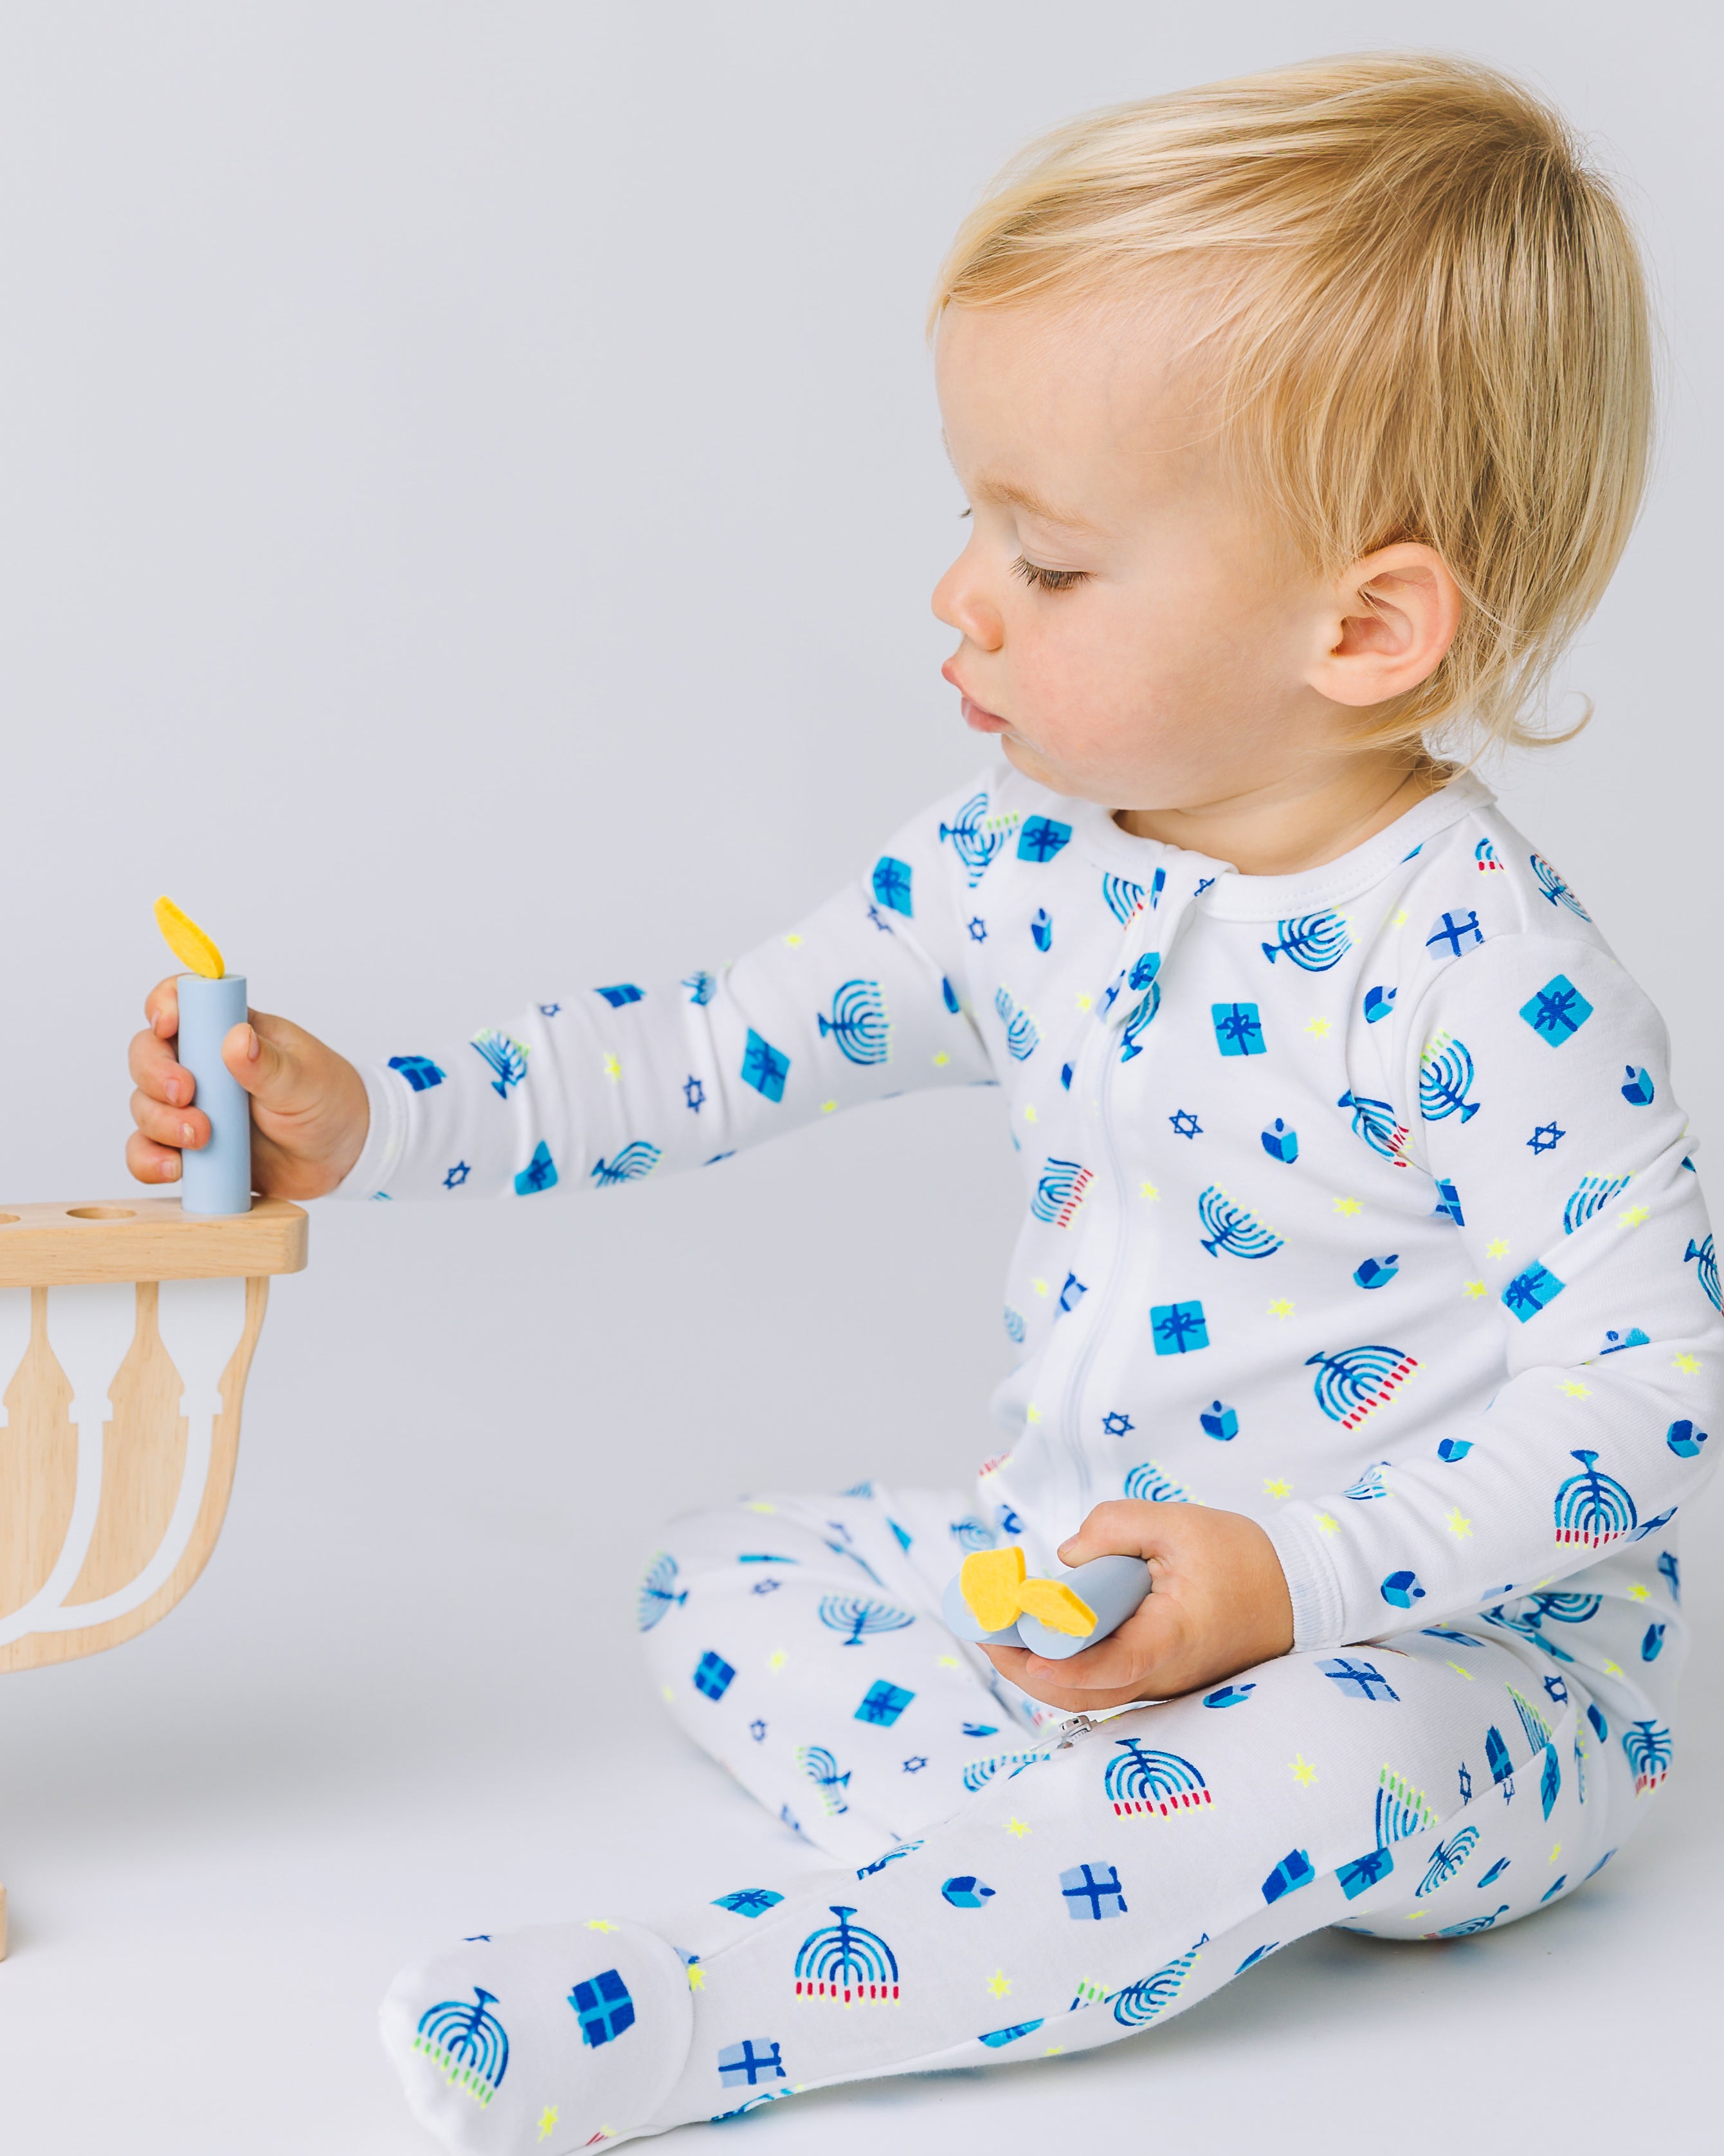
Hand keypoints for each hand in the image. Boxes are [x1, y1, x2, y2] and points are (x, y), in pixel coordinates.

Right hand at [127, 976, 370, 1199]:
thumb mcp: (307, 1081)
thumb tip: (237, 1039)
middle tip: (187, 1095)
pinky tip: (174, 1169)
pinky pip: (149, 1151)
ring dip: (159, 1122)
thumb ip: (270, 1064)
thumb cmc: (329, 1102)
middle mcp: (203, 1064)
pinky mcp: (189, 1148)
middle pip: (148, 1053)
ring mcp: (193, 1106)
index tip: (168, 1026)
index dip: (164, 1005)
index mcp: (231, 1029)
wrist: (342, 1157)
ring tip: (200, 1138)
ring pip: (144, 1104)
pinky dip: (150, 1160)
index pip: (182, 1000)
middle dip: (155, 1073)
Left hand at [979, 1499, 1293, 1711]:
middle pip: (1083, 1693)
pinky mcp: (1158, 1680)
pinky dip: (1062, 1668)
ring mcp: (1160, 1684)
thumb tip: (1067, 1556)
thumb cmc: (1240, 1558)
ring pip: (1088, 1695)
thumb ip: (1117, 1527)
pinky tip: (1036, 1635)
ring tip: (997, 1630)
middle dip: (1024, 1668)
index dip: (1058, 1664)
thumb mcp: (1179, 1524)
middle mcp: (1162, 1675)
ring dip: (1037, 1671)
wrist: (1296, 1593)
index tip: (1016, 1646)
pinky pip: (1103, 1685)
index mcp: (1170, 1639)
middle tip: (982, 1629)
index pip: (1108, 1667)